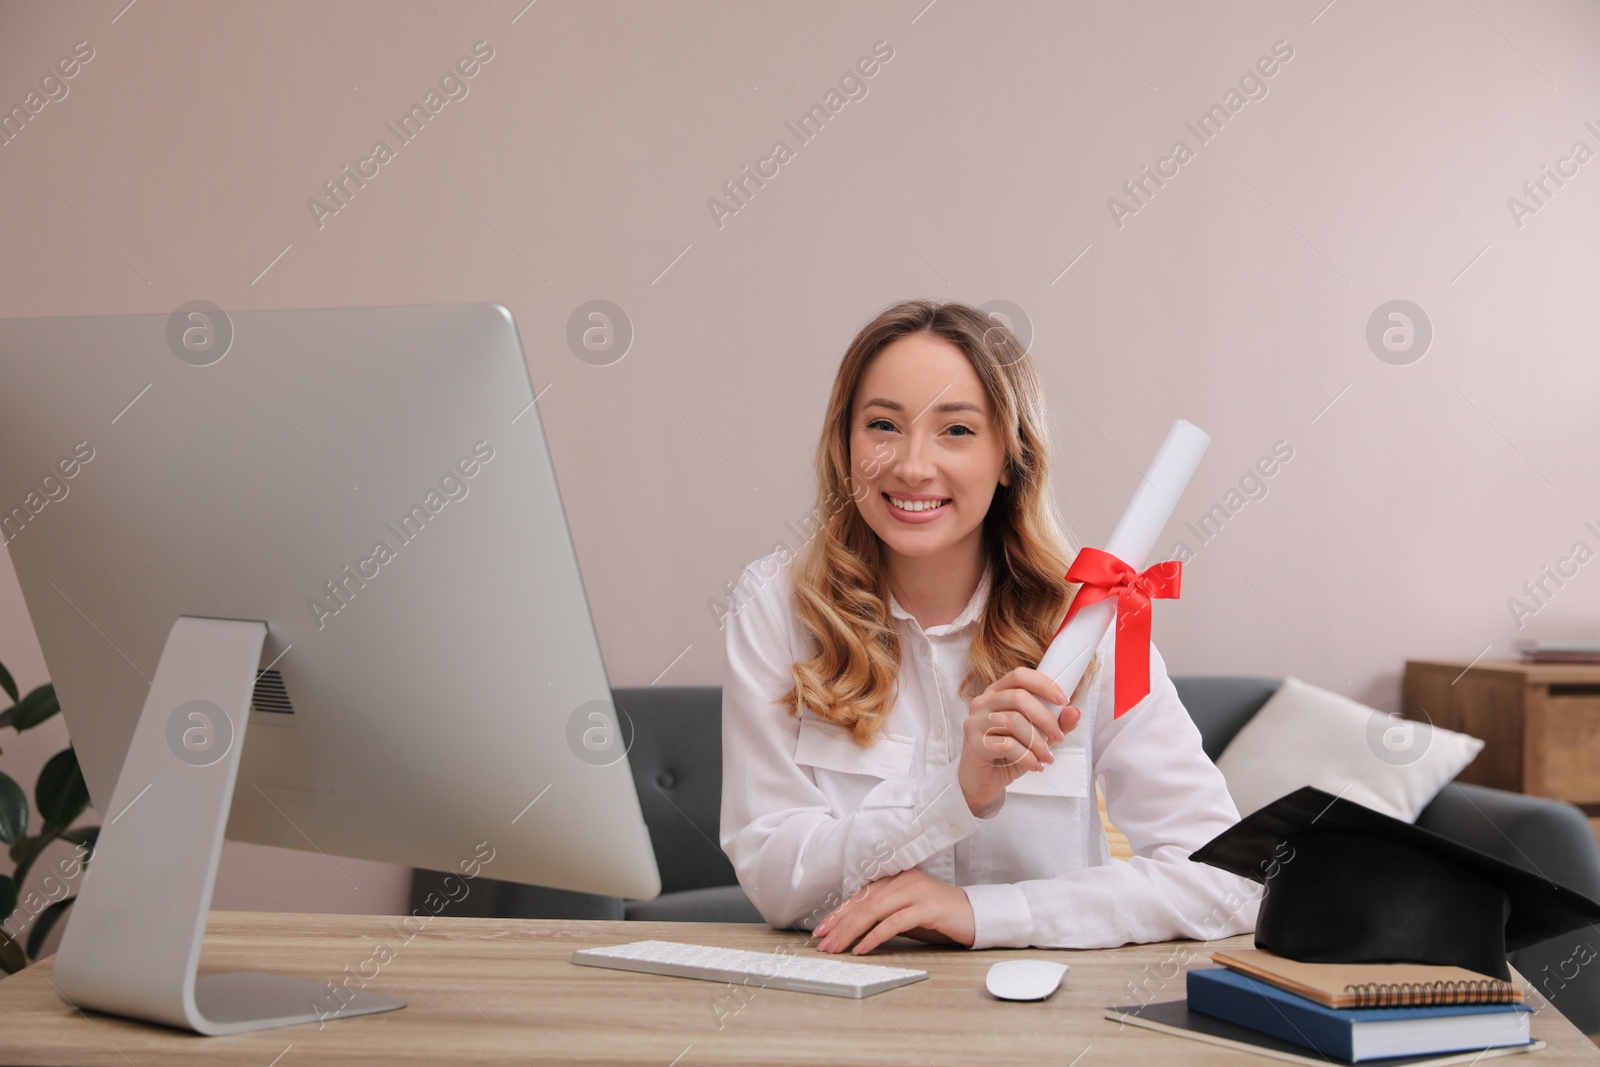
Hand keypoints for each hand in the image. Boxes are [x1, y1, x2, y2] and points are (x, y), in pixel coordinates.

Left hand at [813, 868, 973, 953]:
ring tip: (837, 948)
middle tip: (823, 944)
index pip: (861, 895)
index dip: (838, 913)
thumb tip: (854, 931)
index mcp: (896, 878)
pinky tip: (862, 949)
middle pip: (863, 903)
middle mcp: (904, 880)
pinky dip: (874, 937)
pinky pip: (894, 923)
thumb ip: (885, 914)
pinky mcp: (927, 908)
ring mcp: (916, 892)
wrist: (975, 915)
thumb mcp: (906, 913)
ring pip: (874, 911)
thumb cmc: (939, 917)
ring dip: (851, 932)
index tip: (821, 930)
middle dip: (840, 925)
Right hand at [958, 667, 1080, 815]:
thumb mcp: (1037, 737)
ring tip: (1046, 756)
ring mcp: (975, 721)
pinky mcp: (973, 743)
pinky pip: (1006, 745)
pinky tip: (1034, 765)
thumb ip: (1056, 724)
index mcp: (997, 693)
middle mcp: (983, 702)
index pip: (1019, 676)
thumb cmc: (1008, 755)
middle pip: (1018, 697)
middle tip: (1059, 737)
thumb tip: (1075, 711)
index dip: (1043, 685)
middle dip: (1045, 718)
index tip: (1063, 701)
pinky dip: (1027, 757)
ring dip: (1037, 742)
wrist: (983, 782)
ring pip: (1012, 721)